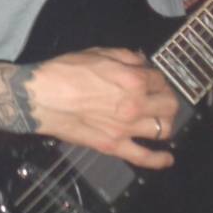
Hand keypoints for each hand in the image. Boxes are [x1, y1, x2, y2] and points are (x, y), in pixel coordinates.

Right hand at [27, 47, 178, 168]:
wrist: (43, 97)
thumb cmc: (67, 70)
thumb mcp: (98, 53)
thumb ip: (125, 56)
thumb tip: (142, 61)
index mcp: (133, 80)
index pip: (160, 79)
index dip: (157, 77)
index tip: (152, 78)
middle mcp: (136, 105)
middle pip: (169, 105)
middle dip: (168, 98)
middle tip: (159, 97)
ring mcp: (127, 129)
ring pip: (163, 130)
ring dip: (165, 123)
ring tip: (159, 119)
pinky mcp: (114, 146)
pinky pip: (144, 157)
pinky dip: (160, 160)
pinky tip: (167, 158)